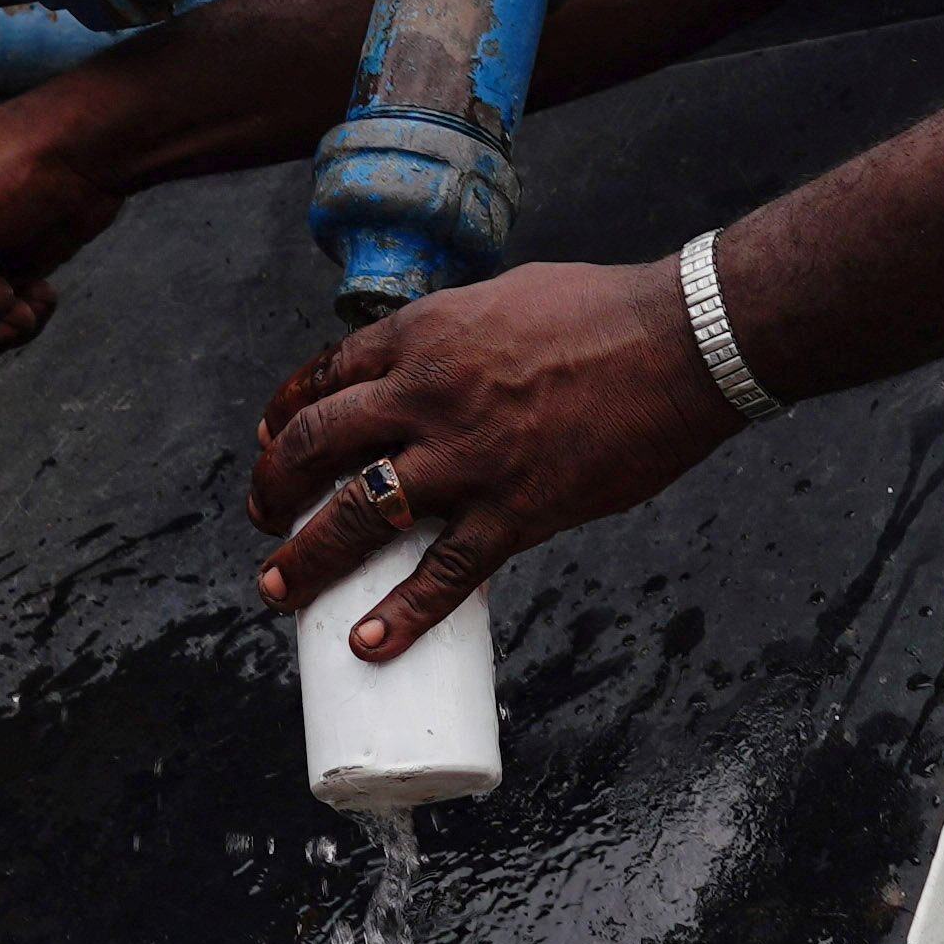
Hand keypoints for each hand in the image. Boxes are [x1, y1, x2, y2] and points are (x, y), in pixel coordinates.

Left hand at [239, 258, 741, 659]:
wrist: (681, 343)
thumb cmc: (604, 312)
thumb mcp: (504, 301)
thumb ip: (459, 337)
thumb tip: (436, 370)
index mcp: (423, 335)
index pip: (327, 376)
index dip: (285, 414)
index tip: (268, 440)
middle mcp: (427, 394)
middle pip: (318, 445)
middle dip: (273, 488)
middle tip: (261, 518)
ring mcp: (468, 457)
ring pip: (359, 514)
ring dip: (308, 557)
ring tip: (277, 589)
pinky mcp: (517, 510)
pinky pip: (446, 574)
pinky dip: (402, 614)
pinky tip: (368, 643)